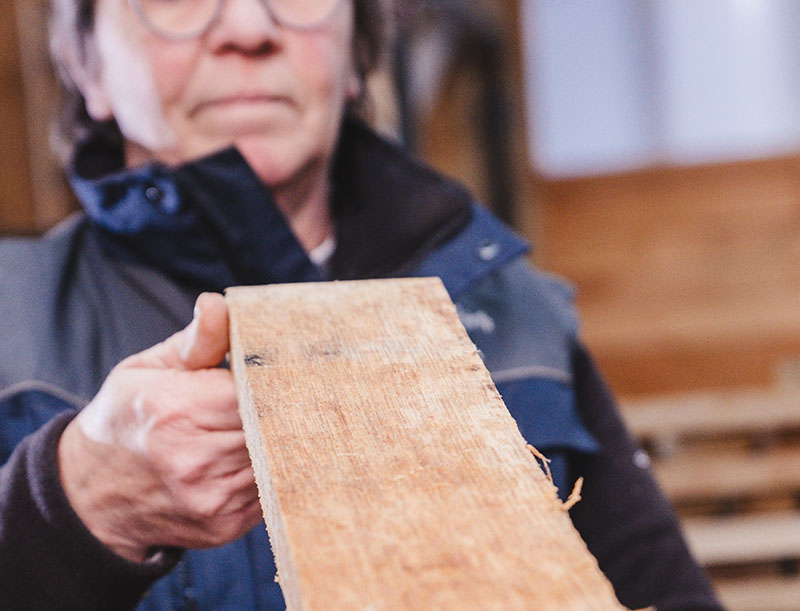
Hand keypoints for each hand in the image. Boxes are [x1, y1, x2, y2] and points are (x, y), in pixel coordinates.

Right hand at [58, 293, 261, 562]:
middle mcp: (193, 459)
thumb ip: (196, 340)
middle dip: (282, 405)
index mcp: (174, 410)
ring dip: (279, 438)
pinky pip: (272, 488)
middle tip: (290, 391)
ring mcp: (212, 497)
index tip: (283, 368)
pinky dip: (271, 469)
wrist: (92, 496)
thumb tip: (220, 305)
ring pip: (278, 456)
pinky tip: (256, 455)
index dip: (274, 376)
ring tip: (271, 422)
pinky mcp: (226, 524)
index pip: (256, 388)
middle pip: (272, 422)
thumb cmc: (127, 419)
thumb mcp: (149, 369)